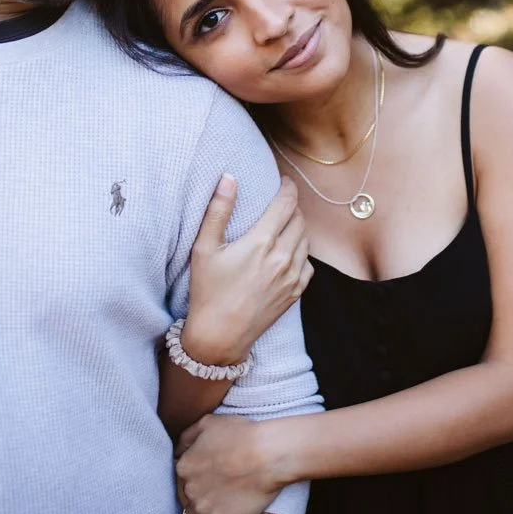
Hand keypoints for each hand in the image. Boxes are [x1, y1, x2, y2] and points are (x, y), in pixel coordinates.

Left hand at [176, 414, 282, 513]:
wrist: (268, 454)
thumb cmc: (242, 435)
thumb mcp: (209, 422)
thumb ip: (188, 436)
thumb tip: (180, 448)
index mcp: (184, 465)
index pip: (184, 474)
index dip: (200, 471)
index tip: (214, 469)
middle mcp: (188, 488)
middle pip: (191, 492)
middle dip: (203, 487)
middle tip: (223, 481)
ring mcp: (202, 506)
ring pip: (199, 509)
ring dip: (209, 503)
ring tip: (228, 494)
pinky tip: (233, 505)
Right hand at [184, 175, 312, 364]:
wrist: (219, 336)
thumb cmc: (207, 291)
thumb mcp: (204, 248)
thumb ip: (218, 210)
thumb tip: (228, 177)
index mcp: (261, 242)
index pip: (286, 203)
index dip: (288, 187)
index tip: (284, 181)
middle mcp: (282, 257)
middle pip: (299, 219)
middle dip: (292, 206)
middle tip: (280, 203)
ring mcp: (292, 276)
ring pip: (306, 240)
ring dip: (298, 227)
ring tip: (284, 225)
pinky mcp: (295, 293)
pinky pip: (308, 263)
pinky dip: (301, 252)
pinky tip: (287, 252)